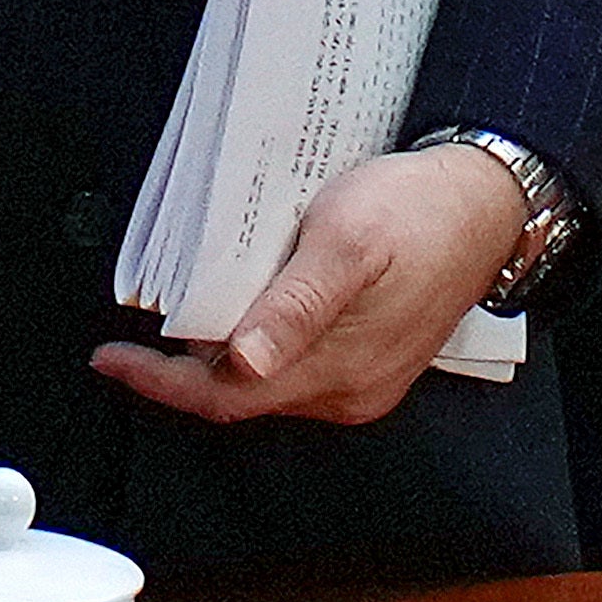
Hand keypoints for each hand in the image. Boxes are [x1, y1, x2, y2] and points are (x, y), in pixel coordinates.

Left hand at [92, 144, 526, 428]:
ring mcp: (362, 379)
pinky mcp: (371, 359)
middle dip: (185, 367)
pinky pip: (297, 364)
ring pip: (267, 381)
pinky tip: (248, 305)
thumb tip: (242, 362)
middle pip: (241, 396)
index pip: (225, 398)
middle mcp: (349, 389)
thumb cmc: (422, 212)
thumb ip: (294, 305)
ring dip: (222, 352)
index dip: (161, 383)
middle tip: (144, 322)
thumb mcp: (347, 242)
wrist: (488, 203)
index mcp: (338, 369)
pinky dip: (258, 341)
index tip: (113, 359)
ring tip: (188, 307)